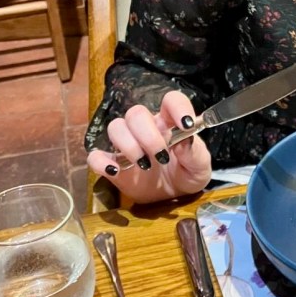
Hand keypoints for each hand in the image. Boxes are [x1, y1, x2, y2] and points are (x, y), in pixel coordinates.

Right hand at [87, 91, 211, 202]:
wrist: (174, 195)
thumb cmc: (188, 174)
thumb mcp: (200, 167)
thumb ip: (195, 153)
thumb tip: (184, 140)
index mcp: (170, 123)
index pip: (171, 100)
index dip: (177, 107)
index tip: (185, 125)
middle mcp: (147, 128)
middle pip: (136, 113)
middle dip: (147, 135)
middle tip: (161, 157)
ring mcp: (127, 145)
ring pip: (115, 127)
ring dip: (127, 145)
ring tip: (143, 165)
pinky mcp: (113, 164)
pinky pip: (95, 156)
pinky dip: (101, 162)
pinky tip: (115, 171)